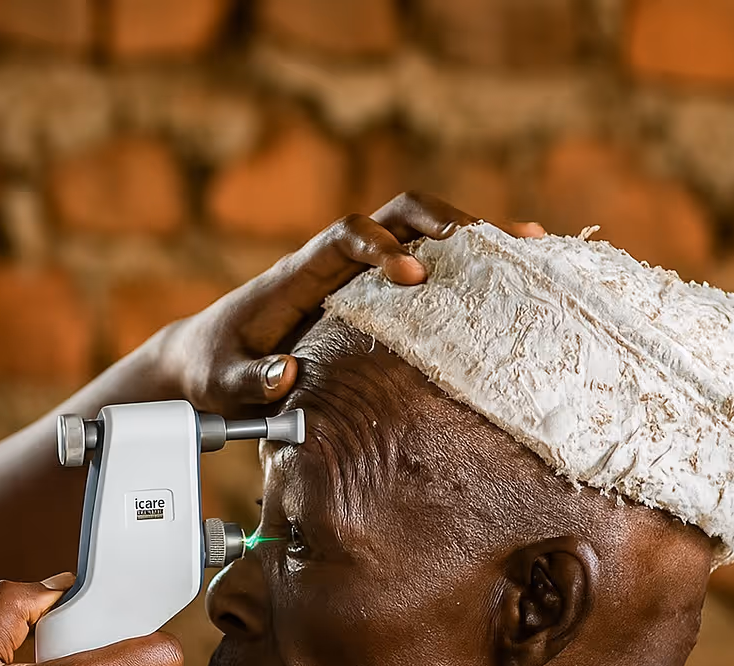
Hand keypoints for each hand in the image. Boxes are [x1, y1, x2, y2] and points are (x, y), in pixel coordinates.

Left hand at [144, 191, 545, 416]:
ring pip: (420, 235)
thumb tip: (286, 374)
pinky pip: (428, 269)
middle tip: (489, 244)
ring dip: (472, 237)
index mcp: (298, 274)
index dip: (381, 247)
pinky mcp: (375, 297)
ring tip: (529, 248)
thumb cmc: (212, 369)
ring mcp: (360, 276)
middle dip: (442, 221)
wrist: (204, 360)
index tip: (414, 275)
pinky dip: (471, 268)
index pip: (345, 238)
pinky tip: (519, 276)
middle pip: (395, 215)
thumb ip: (248, 380)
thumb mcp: (221, 382)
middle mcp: (334, 263)